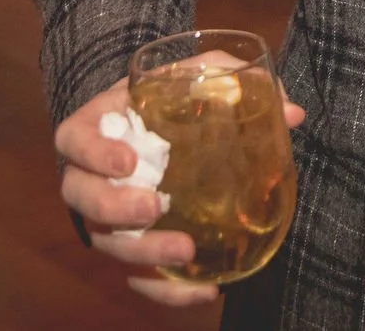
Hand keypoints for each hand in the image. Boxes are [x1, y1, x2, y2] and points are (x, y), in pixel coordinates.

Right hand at [55, 75, 305, 305]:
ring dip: (143, 254)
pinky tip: (205, 290)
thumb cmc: (172, 95)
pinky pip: (139, 277)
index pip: (73, 139)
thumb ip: (237, 79)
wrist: (157, 123)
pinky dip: (167, 290)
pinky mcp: (132, 245)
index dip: (92, 152)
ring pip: (107, 242)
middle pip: (82, 198)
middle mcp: (93, 174)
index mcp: (100, 125)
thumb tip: (292, 112)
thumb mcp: (198, 73)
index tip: (127, 161)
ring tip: (185, 252)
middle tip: (153, 207)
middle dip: (113, 208)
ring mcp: (108, 215)